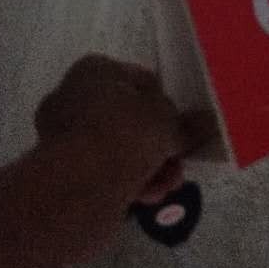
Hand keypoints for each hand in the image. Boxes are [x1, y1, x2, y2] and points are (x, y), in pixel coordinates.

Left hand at [31, 55, 215, 262]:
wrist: (83, 182)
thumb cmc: (127, 131)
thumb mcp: (169, 122)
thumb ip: (188, 123)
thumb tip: (208, 122)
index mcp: (93, 71)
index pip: (137, 80)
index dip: (163, 102)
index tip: (179, 124)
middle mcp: (71, 98)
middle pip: (127, 119)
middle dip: (156, 143)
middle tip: (178, 161)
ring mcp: (62, 137)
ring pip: (116, 149)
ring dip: (147, 166)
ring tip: (169, 184)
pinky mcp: (60, 173)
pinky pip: (103, 172)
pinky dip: (127, 182)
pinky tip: (149, 196)